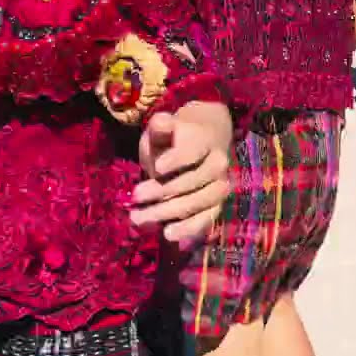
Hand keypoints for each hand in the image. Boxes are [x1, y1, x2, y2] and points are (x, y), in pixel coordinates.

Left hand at [132, 112, 229, 243]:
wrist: (204, 142)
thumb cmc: (176, 136)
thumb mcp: (163, 127)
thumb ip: (160, 126)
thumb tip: (161, 122)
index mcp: (205, 139)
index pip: (193, 151)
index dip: (176, 159)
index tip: (156, 167)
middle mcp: (218, 163)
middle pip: (192, 180)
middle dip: (161, 191)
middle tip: (135, 195)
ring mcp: (220, 185)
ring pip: (199, 202)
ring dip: (168, 212)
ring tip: (140, 217)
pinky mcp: (217, 205)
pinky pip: (207, 219)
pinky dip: (188, 229)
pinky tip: (167, 233)